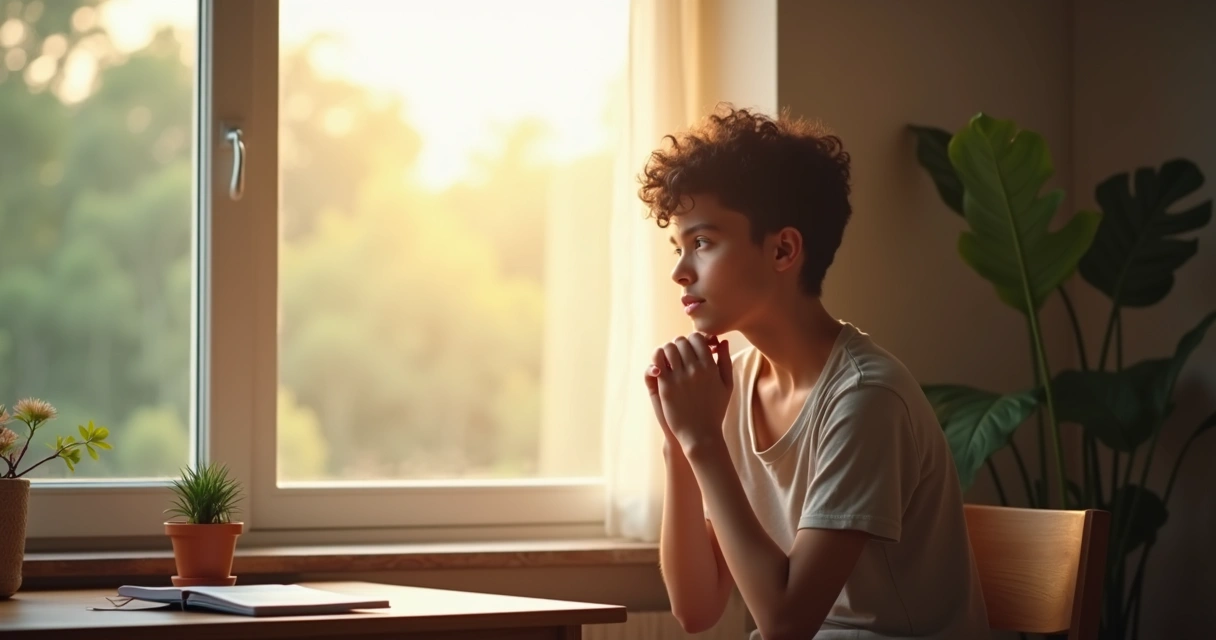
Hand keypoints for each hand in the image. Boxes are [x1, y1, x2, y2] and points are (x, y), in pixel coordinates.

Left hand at [646, 333, 732, 451]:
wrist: (701, 434)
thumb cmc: (715, 410)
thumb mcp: (727, 385)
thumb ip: (725, 361)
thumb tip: (722, 341)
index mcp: (710, 367)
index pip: (697, 338)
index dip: (692, 339)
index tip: (692, 347)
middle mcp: (695, 369)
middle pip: (681, 341)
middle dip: (679, 344)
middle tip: (680, 353)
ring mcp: (679, 377)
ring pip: (668, 348)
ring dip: (667, 350)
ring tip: (670, 359)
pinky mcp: (666, 386)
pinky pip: (657, 362)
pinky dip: (657, 359)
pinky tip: (661, 366)